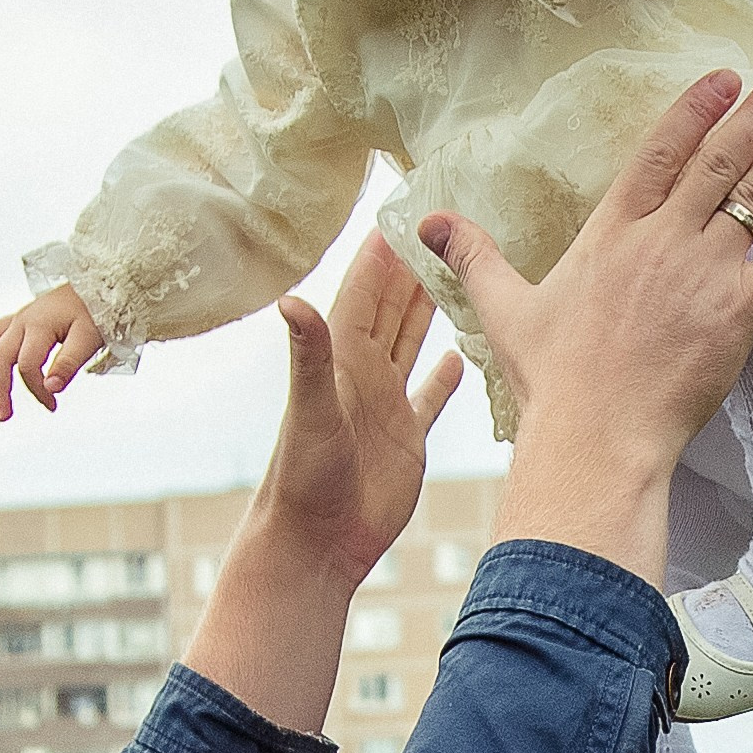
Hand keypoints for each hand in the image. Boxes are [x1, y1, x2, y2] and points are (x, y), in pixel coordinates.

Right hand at [0, 285, 107, 421]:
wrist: (101, 283)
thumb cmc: (97, 309)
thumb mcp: (89, 338)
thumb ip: (68, 363)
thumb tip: (50, 388)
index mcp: (39, 325)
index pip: (27, 366)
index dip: (37, 390)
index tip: (52, 405)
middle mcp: (23, 320)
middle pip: (0, 357)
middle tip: (4, 416)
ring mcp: (20, 317)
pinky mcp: (22, 317)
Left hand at [265, 238, 462, 590]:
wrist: (315, 543)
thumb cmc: (304, 480)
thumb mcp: (309, 411)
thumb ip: (309, 355)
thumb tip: (292, 300)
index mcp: (343, 360)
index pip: (365, 291)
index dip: (382, 251)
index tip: (404, 208)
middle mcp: (364, 377)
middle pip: (392, 309)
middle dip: (412, 267)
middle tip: (439, 224)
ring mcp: (386, 407)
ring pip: (412, 344)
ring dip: (428, 309)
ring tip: (454, 271)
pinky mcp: (407, 440)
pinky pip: (429, 398)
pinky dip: (443, 377)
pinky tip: (460, 354)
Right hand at [419, 67, 752, 585]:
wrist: (594, 437)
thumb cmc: (552, 382)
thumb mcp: (506, 310)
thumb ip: (473, 256)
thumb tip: (424, 222)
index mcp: (611, 233)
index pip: (659, 153)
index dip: (694, 111)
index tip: (723, 78)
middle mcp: (662, 239)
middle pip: (720, 158)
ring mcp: (705, 271)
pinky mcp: (742, 311)